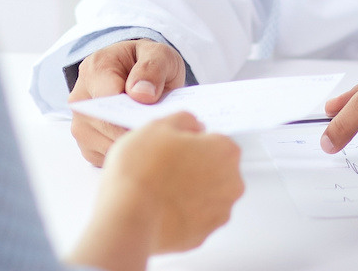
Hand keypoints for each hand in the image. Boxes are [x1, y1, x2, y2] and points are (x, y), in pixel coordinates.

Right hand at [68, 39, 186, 165]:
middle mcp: (80, 99)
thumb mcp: (158, 54)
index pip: (110, 100)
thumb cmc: (146, 63)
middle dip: (137, 132)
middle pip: (107, 128)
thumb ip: (152, 68)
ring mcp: (81, 124)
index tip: (158, 119)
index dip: (135, 114)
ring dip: (134, 146)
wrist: (136, 73)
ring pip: (107, 148)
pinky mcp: (87, 146)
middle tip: (164, 132)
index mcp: (95, 69)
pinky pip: (107, 159)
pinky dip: (128, 157)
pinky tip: (145, 146)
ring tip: (157, 137)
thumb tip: (143, 95)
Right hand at [68, 112, 243, 270]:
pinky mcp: (202, 236)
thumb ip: (183, 120)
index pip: (216, 140)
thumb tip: (193, 125)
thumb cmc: (141, 171)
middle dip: (196, 167)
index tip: (174, 147)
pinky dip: (182, 214)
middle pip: (216, 169)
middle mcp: (230, 183)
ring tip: (159, 190)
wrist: (126, 217)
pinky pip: (195, 219)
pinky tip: (161, 208)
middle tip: (164, 167)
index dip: (192, 142)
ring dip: (191, 192)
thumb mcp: (157, 127)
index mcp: (224, 151)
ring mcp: (218, 213)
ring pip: (207, 196)